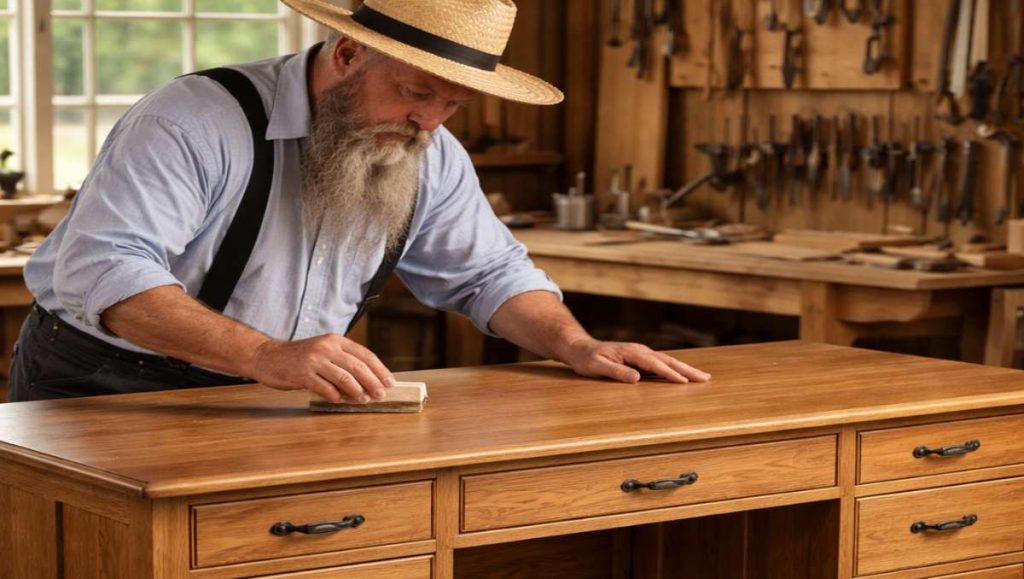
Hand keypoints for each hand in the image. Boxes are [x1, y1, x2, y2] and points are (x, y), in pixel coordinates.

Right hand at [250, 335, 395, 402]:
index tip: (390, 383)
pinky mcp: (302, 374)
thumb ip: (343, 362)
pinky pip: (325, 388)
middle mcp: (327, 347)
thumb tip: (369, 381)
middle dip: (373, 382)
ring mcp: (314, 360)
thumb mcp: (324, 352)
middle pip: (358, 367)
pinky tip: (340, 400)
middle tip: (381, 395)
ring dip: (358, 392)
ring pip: (345, 378)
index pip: (365, 355)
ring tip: (365, 400)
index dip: (380, 370)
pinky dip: (336, 396)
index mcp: (335, 340)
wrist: (268, 357)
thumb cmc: (300, 358)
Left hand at [558, 338, 710, 383]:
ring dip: (685, 368)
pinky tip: (683, 375)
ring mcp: (641, 353)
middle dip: (687, 370)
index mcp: (632, 352)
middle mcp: (640, 351)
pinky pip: (661, 363)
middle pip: (668, 360)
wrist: (579, 348)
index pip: (655, 365)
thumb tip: (637, 378)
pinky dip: (675, 368)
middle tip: (706, 378)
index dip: (670, 374)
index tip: (685, 382)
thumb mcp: (597, 366)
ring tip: (702, 376)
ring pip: (667, 361)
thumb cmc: (586, 358)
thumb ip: (616, 372)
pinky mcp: (640, 358)